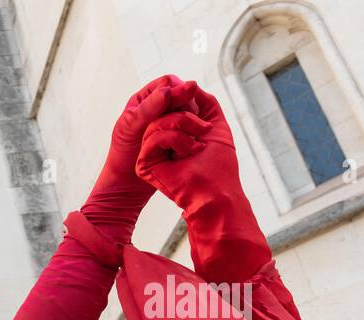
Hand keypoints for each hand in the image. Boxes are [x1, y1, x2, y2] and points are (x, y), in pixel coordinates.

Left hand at [82, 74, 198, 244]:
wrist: (126, 184)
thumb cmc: (123, 155)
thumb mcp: (131, 128)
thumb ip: (149, 108)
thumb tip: (168, 90)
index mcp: (143, 100)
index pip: (167, 83)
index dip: (178, 89)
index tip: (185, 99)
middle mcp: (157, 108)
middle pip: (181, 94)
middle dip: (188, 103)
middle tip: (193, 116)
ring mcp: (168, 122)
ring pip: (189, 110)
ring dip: (194, 117)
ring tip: (198, 128)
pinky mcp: (176, 136)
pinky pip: (191, 126)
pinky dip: (195, 129)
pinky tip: (198, 137)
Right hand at [134, 82, 271, 281]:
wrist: (216, 191)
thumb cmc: (219, 164)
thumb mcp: (215, 124)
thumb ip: (204, 103)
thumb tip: (189, 84)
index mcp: (175, 134)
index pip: (170, 106)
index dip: (184, 100)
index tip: (199, 107)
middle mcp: (160, 143)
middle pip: (162, 109)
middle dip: (185, 111)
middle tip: (202, 127)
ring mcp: (151, 153)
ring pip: (157, 122)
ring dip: (183, 125)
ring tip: (197, 143)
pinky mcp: (144, 164)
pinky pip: (153, 137)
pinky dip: (174, 139)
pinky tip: (187, 152)